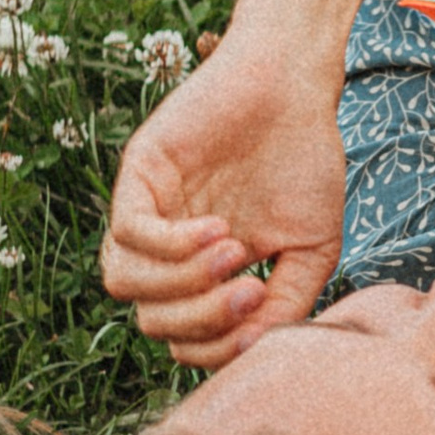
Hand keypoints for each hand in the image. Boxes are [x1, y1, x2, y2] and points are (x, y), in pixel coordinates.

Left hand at [100, 36, 347, 368]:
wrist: (295, 87)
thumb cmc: (305, 162)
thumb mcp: (311, 248)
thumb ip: (288, 301)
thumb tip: (255, 347)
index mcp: (199, 272)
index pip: (181, 338)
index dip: (215, 346)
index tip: (262, 314)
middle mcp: (164, 248)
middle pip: (150, 320)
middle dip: (203, 320)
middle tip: (249, 293)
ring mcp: (147, 210)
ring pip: (123, 282)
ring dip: (181, 285)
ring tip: (233, 255)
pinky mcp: (138, 174)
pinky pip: (126, 233)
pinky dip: (171, 246)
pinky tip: (217, 229)